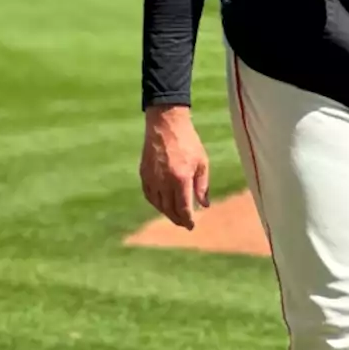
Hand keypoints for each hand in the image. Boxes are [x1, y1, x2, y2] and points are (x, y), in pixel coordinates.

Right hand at [139, 105, 210, 229]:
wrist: (166, 123)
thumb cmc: (188, 141)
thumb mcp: (202, 162)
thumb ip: (202, 185)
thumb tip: (204, 205)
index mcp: (180, 179)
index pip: (183, 208)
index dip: (187, 220)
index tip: (191, 226)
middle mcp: (164, 181)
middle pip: (169, 209)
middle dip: (178, 219)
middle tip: (184, 223)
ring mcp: (152, 178)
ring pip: (158, 204)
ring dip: (167, 213)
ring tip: (175, 215)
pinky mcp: (144, 173)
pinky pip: (149, 194)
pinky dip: (156, 203)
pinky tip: (162, 203)